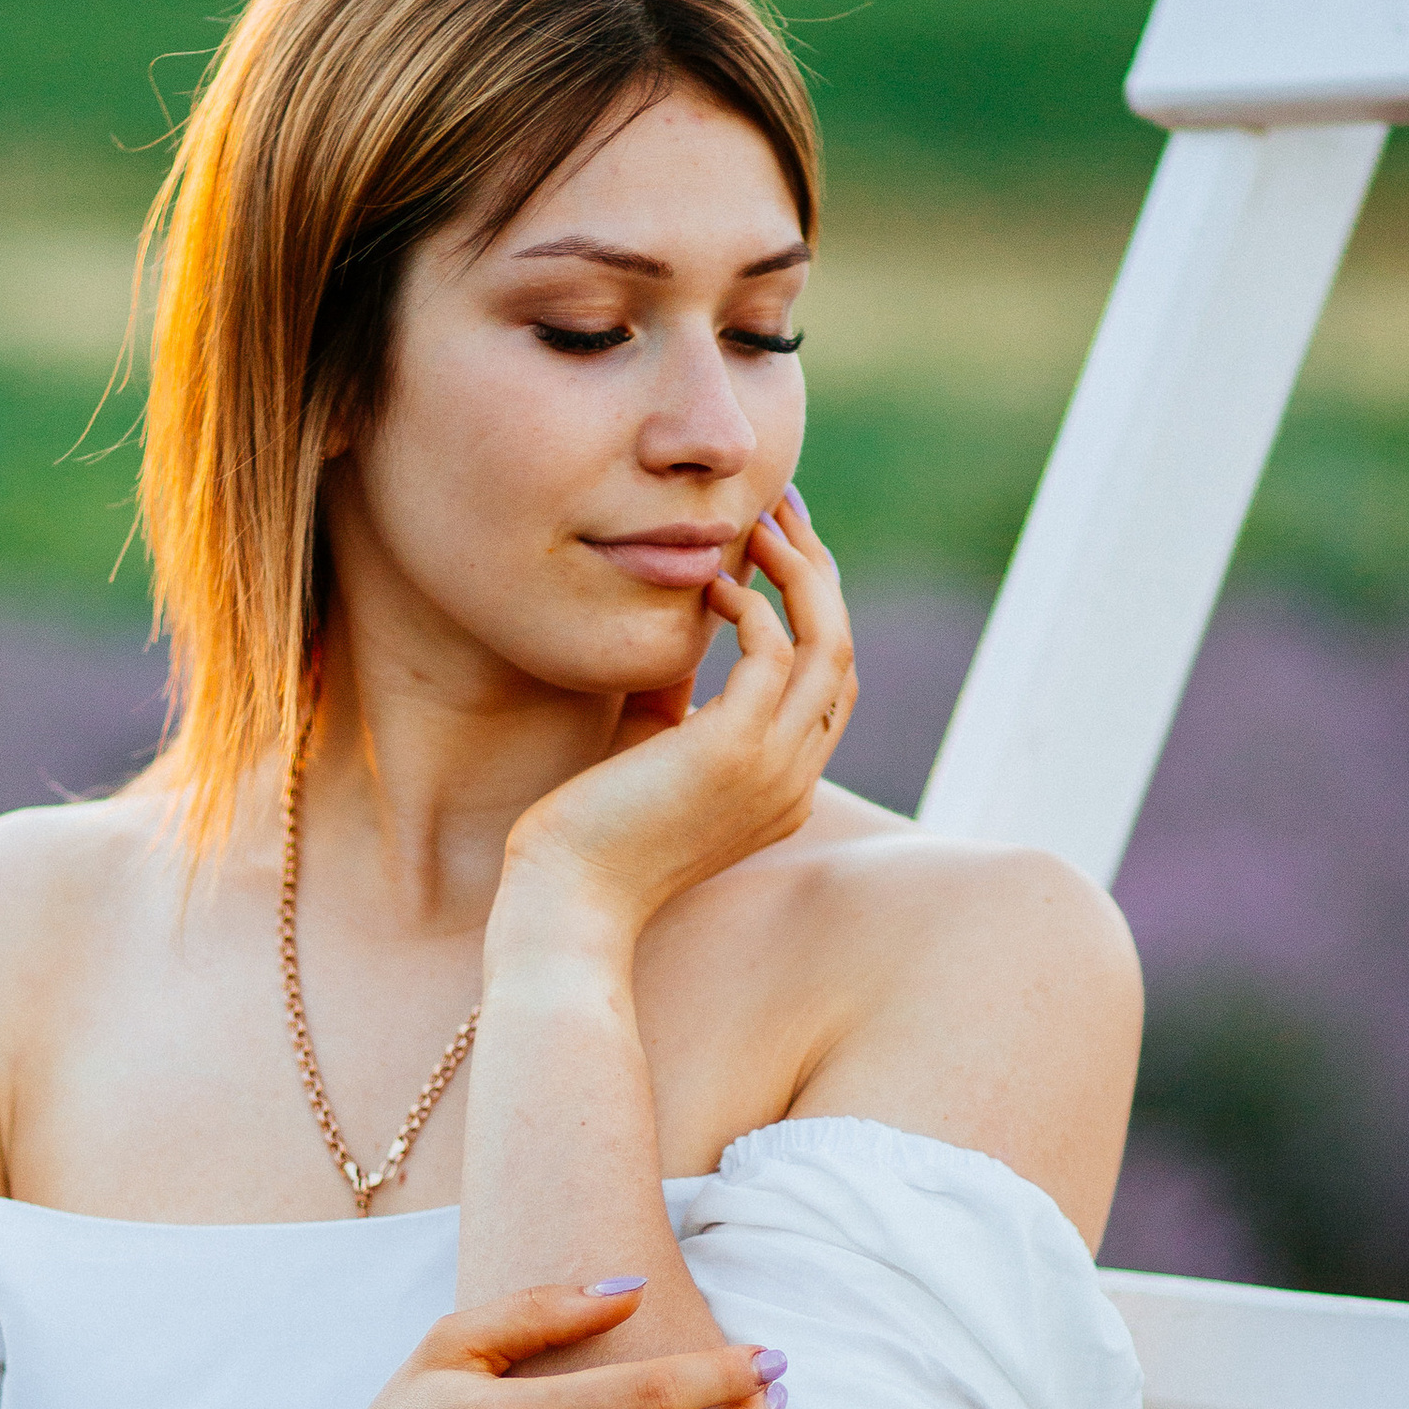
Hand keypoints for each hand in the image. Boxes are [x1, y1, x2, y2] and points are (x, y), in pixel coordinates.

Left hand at [501, 489, 854, 944]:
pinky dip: (752, 606)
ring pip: (828, 643)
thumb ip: (681, 702)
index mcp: (784, 785)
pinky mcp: (736, 752)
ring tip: (760, 522)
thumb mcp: (652, 756)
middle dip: (818, 572)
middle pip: (842, 652)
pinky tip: (712, 584)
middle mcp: (795, 778)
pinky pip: (774, 652)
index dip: (814, 607)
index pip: (830, 682)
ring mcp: (775, 768)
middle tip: (783, 508)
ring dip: (799, 572)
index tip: (779, 548)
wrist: (567, 900)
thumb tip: (683, 634)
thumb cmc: (591, 834)